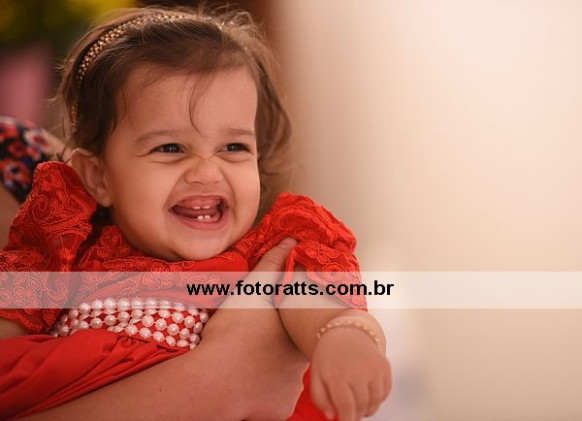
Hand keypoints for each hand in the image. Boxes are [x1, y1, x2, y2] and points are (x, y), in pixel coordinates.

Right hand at [201, 237, 306, 420]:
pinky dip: (261, 393)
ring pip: (285, 378)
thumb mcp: (254, 288)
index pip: (301, 328)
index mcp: (300, 334)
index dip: (287, 324)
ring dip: (271, 370)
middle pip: (294, 354)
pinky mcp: (276, 409)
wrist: (215, 377)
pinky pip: (272, 400)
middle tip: (256, 341)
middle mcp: (302, 364)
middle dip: (280, 348)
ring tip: (247, 361)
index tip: (271, 323)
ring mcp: (291, 390)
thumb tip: (291, 241)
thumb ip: (273, 263)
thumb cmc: (236, 330)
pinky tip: (245, 382)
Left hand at [310, 327, 391, 420]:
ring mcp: (373, 368)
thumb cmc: (329, 356)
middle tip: (350, 413)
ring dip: (368, 409)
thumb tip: (332, 416)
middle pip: (361, 407)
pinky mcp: (384, 366)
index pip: (346, 408)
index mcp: (337, 375)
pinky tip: (368, 393)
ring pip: (375, 402)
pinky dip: (378, 399)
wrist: (346, 332)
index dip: (347, 420)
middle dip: (356, 415)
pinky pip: (385, 393)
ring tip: (358, 404)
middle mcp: (357, 371)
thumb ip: (319, 398)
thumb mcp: (316, 375)